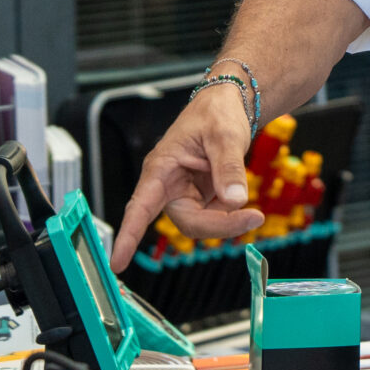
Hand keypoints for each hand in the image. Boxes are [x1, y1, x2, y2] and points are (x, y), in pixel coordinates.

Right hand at [110, 82, 260, 269]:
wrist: (228, 105)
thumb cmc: (217, 113)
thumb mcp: (225, 136)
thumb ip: (229, 168)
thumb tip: (235, 201)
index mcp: (161, 167)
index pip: (140, 207)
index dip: (128, 236)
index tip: (116, 263)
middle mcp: (167, 185)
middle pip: (186, 221)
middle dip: (219, 224)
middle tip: (254, 217)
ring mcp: (184, 194)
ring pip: (201, 224)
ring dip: (227, 221)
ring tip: (252, 209)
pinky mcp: (199, 198)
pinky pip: (213, 217)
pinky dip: (231, 215)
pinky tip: (241, 198)